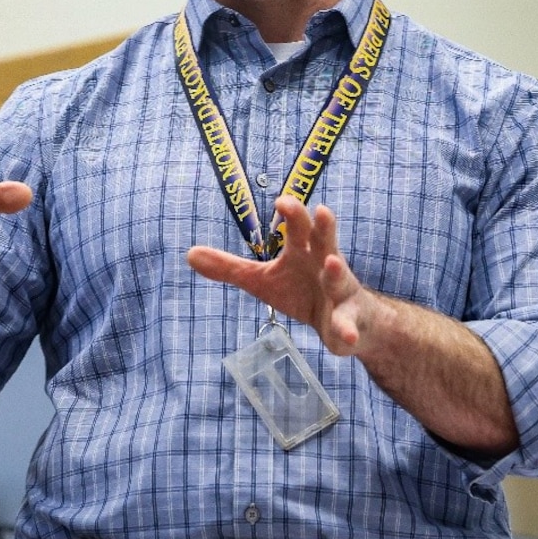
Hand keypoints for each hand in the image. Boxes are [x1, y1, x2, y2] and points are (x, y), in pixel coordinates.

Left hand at [186, 197, 381, 356]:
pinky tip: (347, 337)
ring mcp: (341, 292)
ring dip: (336, 271)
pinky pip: (348, 325)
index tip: (281, 200)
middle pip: (325, 242)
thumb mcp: (263, 280)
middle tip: (321, 211)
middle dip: (323, 227)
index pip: (299, 228)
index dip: (293, 213)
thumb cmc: (302, 291)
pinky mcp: (348, 321)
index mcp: (304, 252)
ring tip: (330, 263)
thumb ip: (230, 268)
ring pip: (340, 278)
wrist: (346, 321)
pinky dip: (347, 330)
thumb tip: (189, 254)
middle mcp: (326, 265)